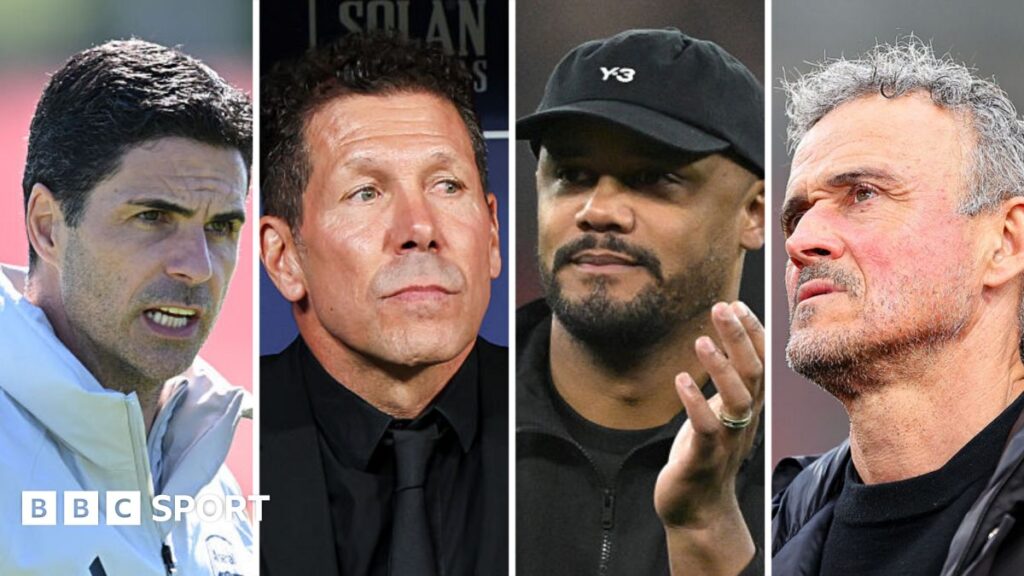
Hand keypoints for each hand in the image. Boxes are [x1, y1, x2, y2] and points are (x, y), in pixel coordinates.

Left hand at [653, 301, 762, 573]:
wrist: (698, 511)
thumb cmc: (705, 456)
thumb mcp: (719, 414)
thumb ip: (725, 383)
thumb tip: (724, 343)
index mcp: (748, 408)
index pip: (761, 363)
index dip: (753, 333)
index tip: (737, 303)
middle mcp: (744, 421)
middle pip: (753, 373)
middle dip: (740, 338)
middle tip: (722, 306)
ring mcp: (727, 440)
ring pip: (736, 399)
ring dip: (721, 367)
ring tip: (703, 339)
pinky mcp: (704, 458)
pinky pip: (707, 428)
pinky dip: (696, 402)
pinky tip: (682, 379)